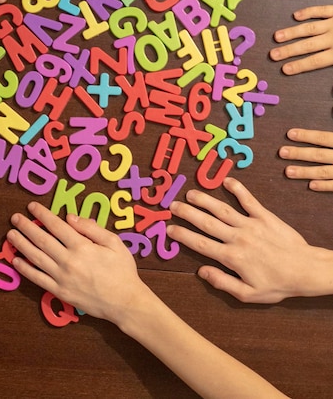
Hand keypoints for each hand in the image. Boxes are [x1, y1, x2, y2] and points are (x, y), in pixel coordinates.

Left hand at [7, 202, 143, 323]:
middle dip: (26, 227)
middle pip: (42, 240)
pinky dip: (25, 270)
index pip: (56, 226)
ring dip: (21, 244)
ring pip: (36, 258)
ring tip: (10, 235)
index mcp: (82, 246)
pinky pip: (38, 279)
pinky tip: (16, 260)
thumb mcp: (114, 242)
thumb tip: (69, 217)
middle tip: (15, 218)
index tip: (32, 207)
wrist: (124, 301)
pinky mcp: (60, 292)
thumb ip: (91, 228)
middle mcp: (68, 260)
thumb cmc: (122, 270)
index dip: (43, 215)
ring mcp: (62, 278)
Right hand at [167, 177, 332, 301]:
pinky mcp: (264, 216)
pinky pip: (248, 200)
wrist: (305, 270)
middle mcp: (238, 238)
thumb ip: (223, 282)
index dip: (183, 236)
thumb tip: (201, 272)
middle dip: (187, 213)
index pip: (201, 244)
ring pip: (222, 209)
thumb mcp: (248, 294)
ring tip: (191, 193)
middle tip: (173, 205)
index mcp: (232, 258)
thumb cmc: (277, 284)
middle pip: (206, 223)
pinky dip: (238, 189)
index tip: (169, 228)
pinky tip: (227, 181)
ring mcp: (251, 224)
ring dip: (205, 200)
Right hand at [270, 5, 332, 73]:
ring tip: (277, 36)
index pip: (316, 61)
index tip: (285, 69)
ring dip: (292, 32)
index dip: (299, 65)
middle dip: (289, 50)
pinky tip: (296, 15)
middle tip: (274, 54)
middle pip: (308, 45)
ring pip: (310, 28)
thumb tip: (328, 85)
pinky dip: (308, 12)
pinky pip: (321, 10)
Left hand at [279, 128, 332, 190]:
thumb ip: (332, 131)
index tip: (290, 134)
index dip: (306, 135)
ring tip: (288, 171)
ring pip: (323, 171)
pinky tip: (311, 185)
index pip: (322, 138)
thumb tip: (330, 112)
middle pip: (319, 155)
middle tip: (282, 152)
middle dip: (299, 154)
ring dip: (305, 171)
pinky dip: (324, 185)